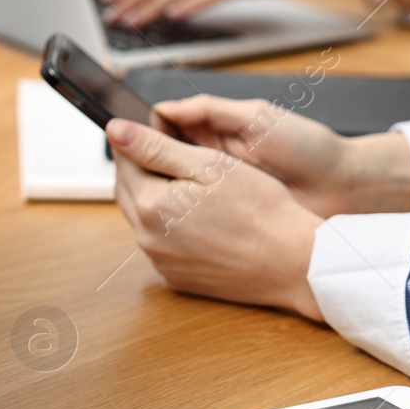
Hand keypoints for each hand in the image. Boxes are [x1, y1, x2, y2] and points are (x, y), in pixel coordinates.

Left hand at [108, 117, 324, 319]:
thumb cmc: (260, 209)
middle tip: (164, 153)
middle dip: (140, 169)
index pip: (124, 164)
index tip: (144, 131)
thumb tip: (115, 130)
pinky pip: (161, 245)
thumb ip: (156, 147)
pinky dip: (168, 227)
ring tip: (186, 184)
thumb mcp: (209, 165)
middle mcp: (148, 239)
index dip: (134, 143)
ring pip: (143, 220)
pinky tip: (196, 217)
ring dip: (154, 198)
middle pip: (129, 193)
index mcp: (152, 206)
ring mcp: (162, 262)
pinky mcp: (178, 278)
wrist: (294, 263)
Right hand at [151, 95, 409, 216]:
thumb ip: (210, 110)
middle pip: (161, 163)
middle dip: (150, 167)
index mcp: (215, 132)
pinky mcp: (225, 220)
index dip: (147, 135)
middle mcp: (211, 163)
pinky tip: (179, 222)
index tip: (134, 142)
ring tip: (158, 198)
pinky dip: (180, 221)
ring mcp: (217, 193)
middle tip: (141, 174)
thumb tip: (162, 109)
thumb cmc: (308, 149)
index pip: (164, 129)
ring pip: (170, 195)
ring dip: (162, 196)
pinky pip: (189, 220)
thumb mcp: (257, 119)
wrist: (346, 191)